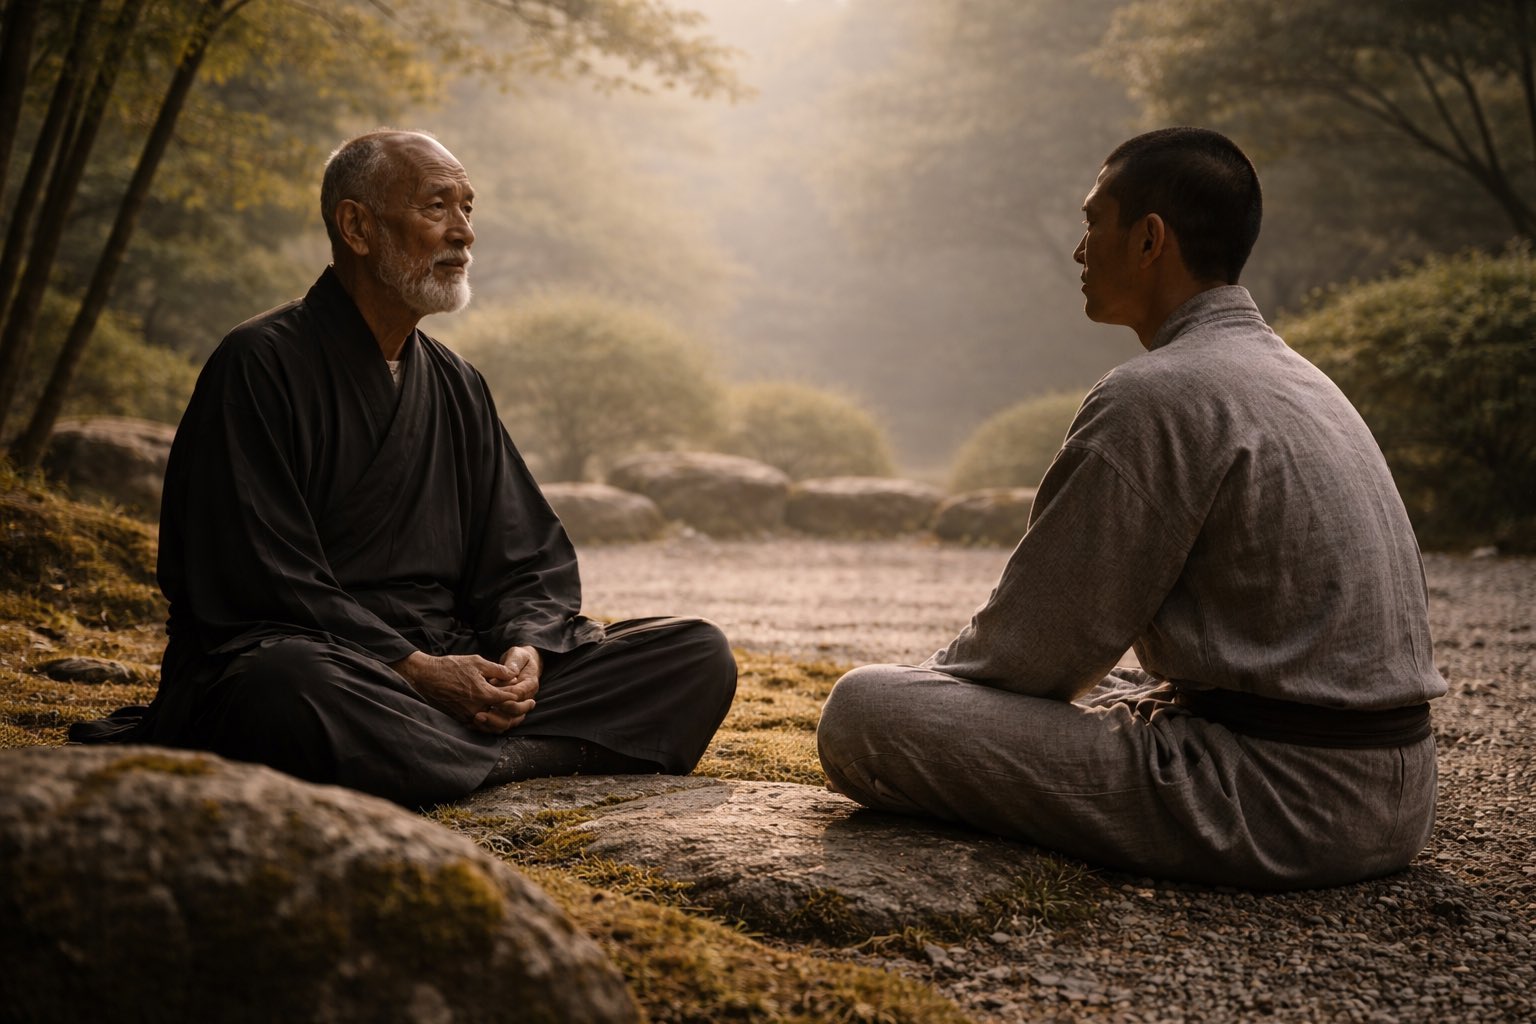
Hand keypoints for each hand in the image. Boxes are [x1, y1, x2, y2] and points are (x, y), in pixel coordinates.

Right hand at [390, 652, 533, 734]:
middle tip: (530, 707)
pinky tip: (499, 718)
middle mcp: (476, 708)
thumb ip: (498, 670)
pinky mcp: (460, 719)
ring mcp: (467, 716)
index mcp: (483, 693)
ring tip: (517, 714)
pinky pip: (480, 727)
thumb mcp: (477, 662)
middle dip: (520, 712)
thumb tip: (514, 676)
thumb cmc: (451, 666)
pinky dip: (492, 724)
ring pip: (493, 725)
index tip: (530, 696)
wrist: (426, 677)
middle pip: (504, 716)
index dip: (522, 697)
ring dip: (507, 720)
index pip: (509, 699)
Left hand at [483, 644, 543, 731]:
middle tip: (479, 714)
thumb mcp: (517, 655)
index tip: (488, 697)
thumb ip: (514, 662)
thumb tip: (510, 672)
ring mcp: (518, 707)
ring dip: (493, 723)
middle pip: (514, 714)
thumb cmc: (518, 658)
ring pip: (508, 722)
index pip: (517, 694)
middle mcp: (526, 699)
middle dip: (497, 716)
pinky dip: (490, 725)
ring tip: (476, 718)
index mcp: (530, 684)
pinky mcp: (509, 712)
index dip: (503, 697)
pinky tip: (476, 721)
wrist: (522, 664)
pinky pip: (501, 724)